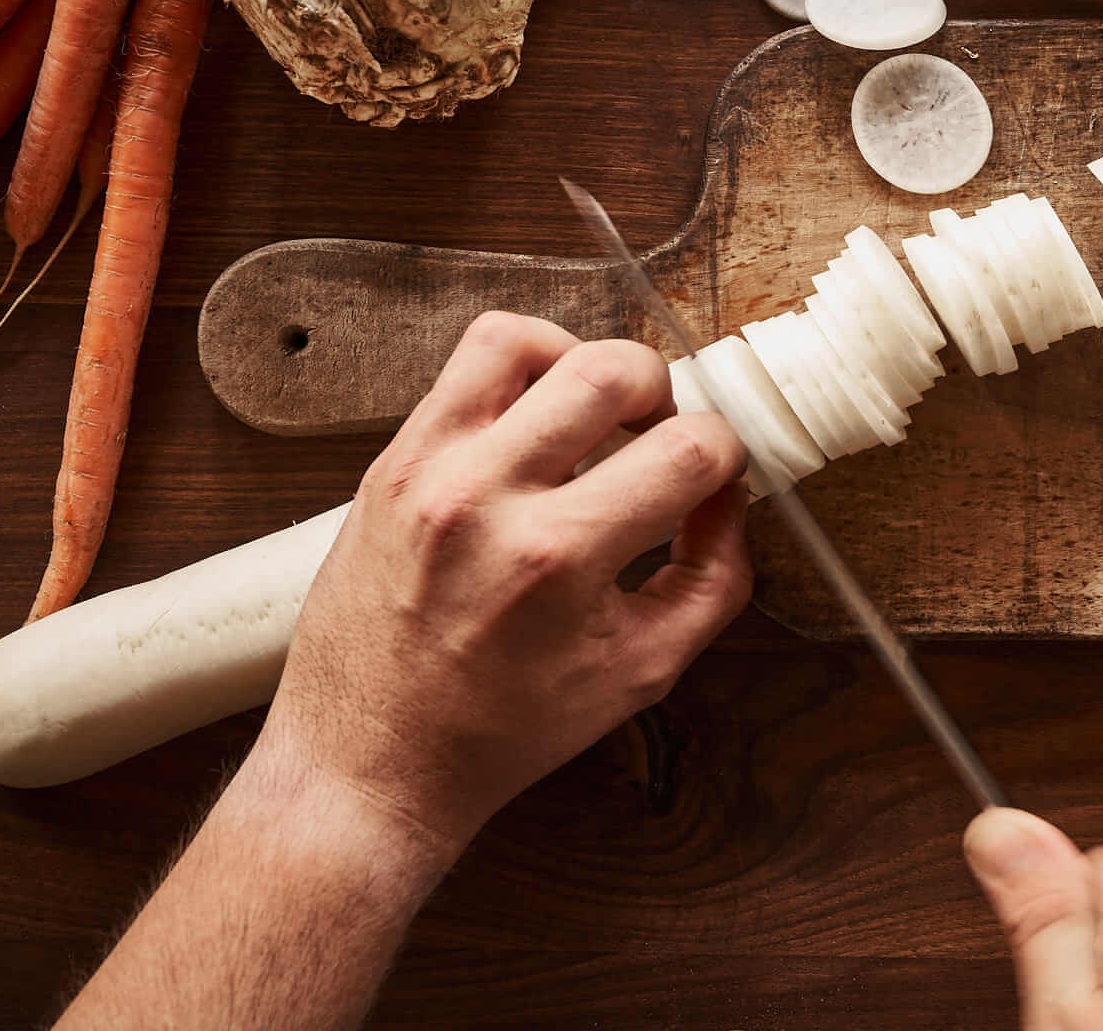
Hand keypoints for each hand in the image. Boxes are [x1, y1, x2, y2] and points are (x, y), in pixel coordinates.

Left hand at [258, 311, 751, 862]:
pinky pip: (464, 363)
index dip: (726, 456)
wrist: (371, 761)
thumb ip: (712, 578)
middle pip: (615, 369)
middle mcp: (486, 499)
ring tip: (595, 414)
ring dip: (586, 362)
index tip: (716, 479)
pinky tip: (539, 417)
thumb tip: (731, 497)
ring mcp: (428, 470)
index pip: (688, 449)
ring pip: (527, 340)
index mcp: (558, 559)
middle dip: (665, 394)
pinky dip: (522, 367)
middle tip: (659, 438)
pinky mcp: (392, 461)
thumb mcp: (642, 673)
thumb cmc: (504, 729)